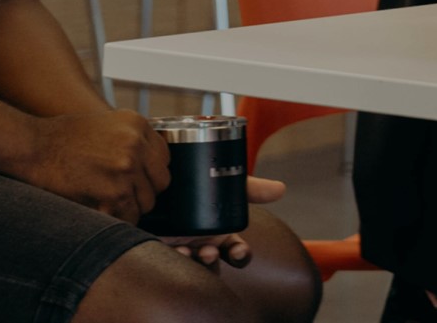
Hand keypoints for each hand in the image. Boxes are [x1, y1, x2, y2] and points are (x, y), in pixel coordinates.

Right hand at [25, 110, 169, 221]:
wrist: (32, 148)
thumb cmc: (63, 139)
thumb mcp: (107, 124)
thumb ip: (133, 141)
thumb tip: (153, 166)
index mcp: (137, 124)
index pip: (164, 159)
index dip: (150, 172)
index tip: (138, 178)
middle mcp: (136, 144)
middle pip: (160, 183)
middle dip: (143, 191)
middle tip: (120, 193)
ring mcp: (126, 170)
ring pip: (146, 203)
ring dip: (130, 207)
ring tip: (106, 200)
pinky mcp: (113, 194)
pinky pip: (129, 217)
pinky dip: (117, 218)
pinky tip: (100, 209)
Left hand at [162, 176, 287, 267]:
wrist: (155, 172)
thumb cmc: (193, 180)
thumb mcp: (222, 181)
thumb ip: (250, 187)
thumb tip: (281, 188)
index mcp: (219, 232)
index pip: (235, 250)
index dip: (240, 255)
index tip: (238, 252)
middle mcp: (201, 241)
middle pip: (213, 261)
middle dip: (213, 261)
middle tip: (209, 252)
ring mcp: (179, 244)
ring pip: (191, 264)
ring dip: (193, 261)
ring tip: (187, 250)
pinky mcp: (155, 244)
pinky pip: (164, 260)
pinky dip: (170, 258)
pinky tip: (171, 248)